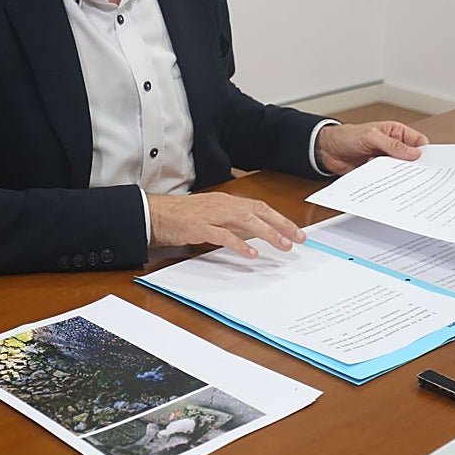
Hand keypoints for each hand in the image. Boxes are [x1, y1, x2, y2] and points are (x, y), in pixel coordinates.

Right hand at [147, 192, 305, 258]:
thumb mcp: (213, 215)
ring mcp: (212, 214)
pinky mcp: (200, 226)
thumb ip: (232, 222)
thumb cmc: (183, 216)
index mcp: (227, 201)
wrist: (156, 214)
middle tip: (299, 239)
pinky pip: (224, 235)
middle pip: (259, 211)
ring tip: (283, 246)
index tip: (296, 231)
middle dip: (282, 225)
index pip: (260, 207)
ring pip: (247, 221)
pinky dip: (240, 244)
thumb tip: (254, 233)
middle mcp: (223, 204)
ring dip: (268, 233)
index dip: (280, 219)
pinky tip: (252, 253)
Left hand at [314, 120, 429, 175]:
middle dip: (416, 167)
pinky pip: (388, 179)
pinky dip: (390, 183)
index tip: (430, 164)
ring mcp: (385, 160)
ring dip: (402, 177)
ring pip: (401, 171)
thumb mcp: (371, 137)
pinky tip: (392, 188)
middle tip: (422, 179)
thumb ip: (392, 145)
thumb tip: (414, 153)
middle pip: (412, 158)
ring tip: (408, 185)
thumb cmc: (347, 136)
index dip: (426, 152)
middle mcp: (393, 147)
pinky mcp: (377, 172)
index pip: (418, 142)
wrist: (326, 150)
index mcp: (396, 132)